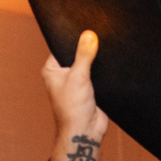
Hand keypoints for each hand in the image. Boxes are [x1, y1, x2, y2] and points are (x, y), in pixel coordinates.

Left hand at [41, 30, 109, 149]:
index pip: (61, 46)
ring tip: (104, 51)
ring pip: (87, 65)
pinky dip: (102, 72)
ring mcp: (76, 83)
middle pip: (76, 55)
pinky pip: (97, 75)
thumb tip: (89, 35)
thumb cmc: (73, 109)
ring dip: (95, 62)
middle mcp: (62, 75)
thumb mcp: (79, 76)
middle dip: (86, 50)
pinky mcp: (89, 90)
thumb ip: (84, 55)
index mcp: (51, 70)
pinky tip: (109, 66)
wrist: (85, 132)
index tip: (85, 28)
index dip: (72, 38)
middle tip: (97, 38)